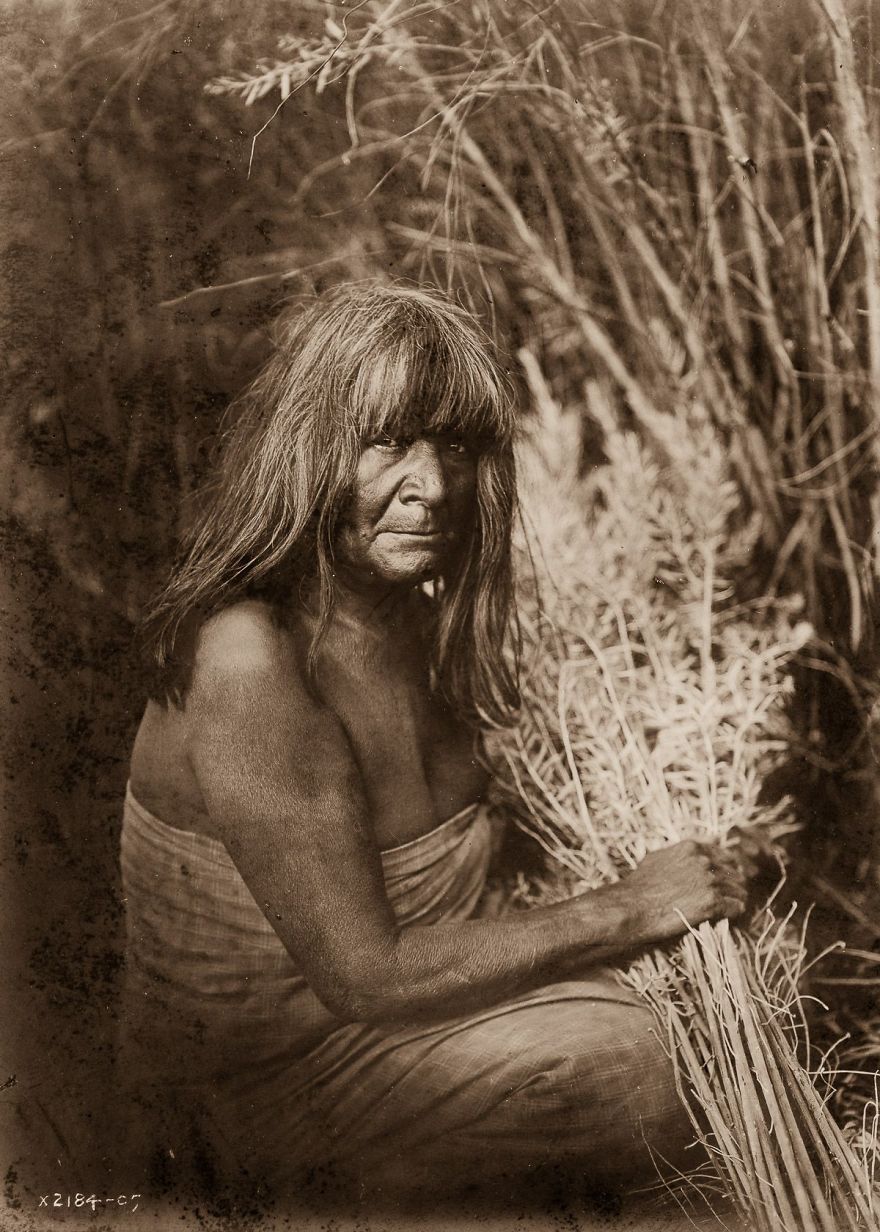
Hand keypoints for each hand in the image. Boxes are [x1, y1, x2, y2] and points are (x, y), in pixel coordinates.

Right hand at [618, 839, 749, 945]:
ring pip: (739, 889)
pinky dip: (735, 912)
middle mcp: (704, 861)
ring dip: (737, 898)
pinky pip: (737, 906)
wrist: (633, 907)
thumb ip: (680, 851)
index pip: (724, 854)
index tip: (725, 879)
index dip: (727, 868)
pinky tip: (729, 917)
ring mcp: (710, 881)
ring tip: (733, 907)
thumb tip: (695, 847)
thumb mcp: (658, 857)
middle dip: (735, 883)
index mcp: (692, 848)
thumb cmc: (640, 884)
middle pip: (735, 871)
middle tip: (731, 895)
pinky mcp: (712, 902)